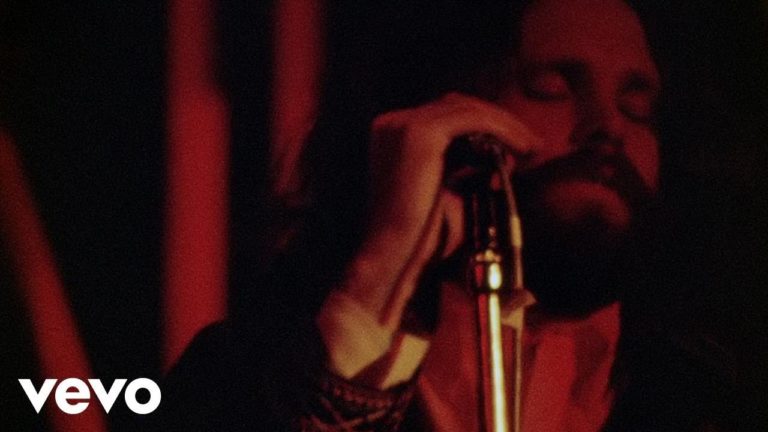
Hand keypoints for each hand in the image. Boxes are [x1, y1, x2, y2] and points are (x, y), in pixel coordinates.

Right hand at [336, 92, 538, 330]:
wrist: (396, 257)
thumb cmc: (422, 238)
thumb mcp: (451, 195)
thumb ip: (472, 172)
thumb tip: (504, 158)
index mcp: (393, 137)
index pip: (446, 118)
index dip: (484, 129)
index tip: (517, 149)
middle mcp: (393, 124)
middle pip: (457, 107)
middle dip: (498, 123)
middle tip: (532, 145)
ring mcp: (403, 125)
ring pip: (467, 109)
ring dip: (504, 126)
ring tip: (532, 148)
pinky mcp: (420, 132)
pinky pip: (473, 119)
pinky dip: (502, 129)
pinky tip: (522, 148)